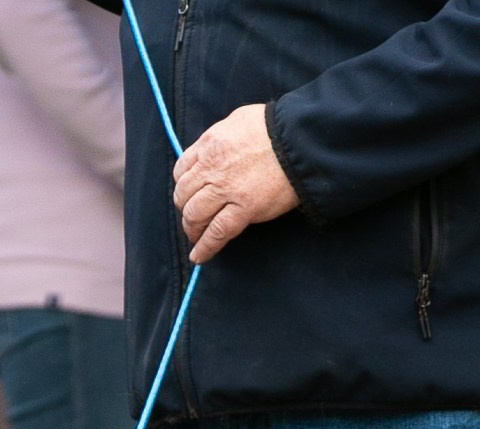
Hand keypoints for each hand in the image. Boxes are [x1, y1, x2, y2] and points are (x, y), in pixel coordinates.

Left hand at [172, 104, 300, 263]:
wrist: (298, 141)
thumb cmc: (274, 128)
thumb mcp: (237, 121)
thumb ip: (220, 138)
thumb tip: (214, 151)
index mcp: (209, 144)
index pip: (181, 170)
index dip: (183, 186)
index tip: (189, 194)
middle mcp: (211, 167)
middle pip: (183, 195)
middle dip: (185, 209)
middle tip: (193, 218)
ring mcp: (226, 190)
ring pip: (194, 215)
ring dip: (192, 229)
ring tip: (196, 237)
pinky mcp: (244, 209)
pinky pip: (217, 232)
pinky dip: (205, 247)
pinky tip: (198, 257)